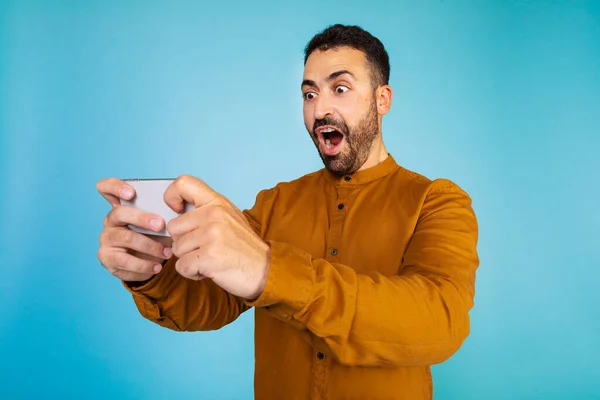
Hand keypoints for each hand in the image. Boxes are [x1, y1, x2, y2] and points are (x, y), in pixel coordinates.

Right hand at [96, 178, 173, 281]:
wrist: (146, 262)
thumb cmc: (154, 236)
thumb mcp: (159, 223)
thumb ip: (164, 213)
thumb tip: (181, 208)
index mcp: (121, 206)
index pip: (106, 188)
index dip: (115, 187)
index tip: (131, 192)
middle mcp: (110, 221)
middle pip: (119, 213)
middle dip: (142, 218)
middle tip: (161, 225)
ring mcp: (106, 240)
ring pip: (125, 238)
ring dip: (149, 246)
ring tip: (167, 253)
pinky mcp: (107, 259)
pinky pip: (124, 262)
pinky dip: (143, 266)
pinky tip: (156, 267)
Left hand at [164, 175, 269, 299]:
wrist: (265, 270)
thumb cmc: (244, 247)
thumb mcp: (229, 218)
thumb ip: (206, 211)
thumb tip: (177, 213)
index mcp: (217, 203)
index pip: (183, 183)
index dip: (171, 196)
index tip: (176, 210)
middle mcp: (214, 215)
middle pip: (173, 227)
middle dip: (183, 242)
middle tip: (203, 248)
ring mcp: (212, 235)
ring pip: (176, 249)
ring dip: (188, 259)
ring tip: (209, 259)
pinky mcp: (209, 256)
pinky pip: (182, 266)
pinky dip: (192, 273)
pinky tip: (208, 270)